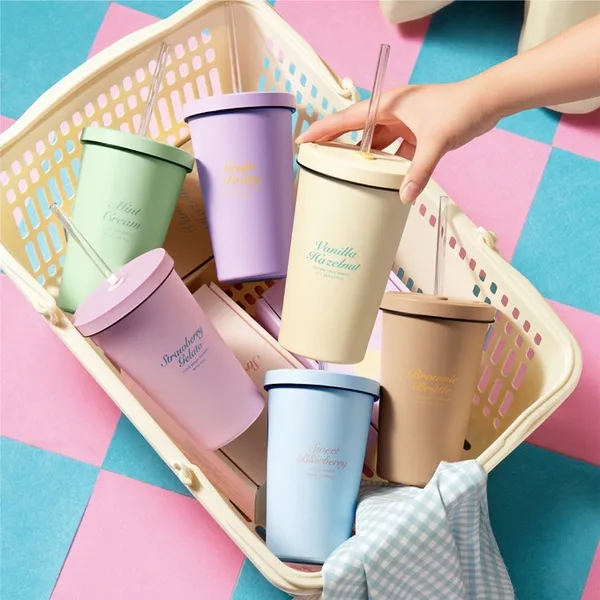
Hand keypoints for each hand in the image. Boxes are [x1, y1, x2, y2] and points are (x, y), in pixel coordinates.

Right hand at [295, 78, 499, 203]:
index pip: (346, 119)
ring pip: (375, 143)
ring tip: (346, 175)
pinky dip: (387, 164)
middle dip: (338, 146)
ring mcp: (403, 123)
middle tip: (319, 161)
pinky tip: (382, 178)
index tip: (303, 141)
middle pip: (356, 132)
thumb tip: (404, 197)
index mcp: (388, 105)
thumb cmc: (460, 108)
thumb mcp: (436, 142)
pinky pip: (394, 151)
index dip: (323, 130)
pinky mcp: (415, 133)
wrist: (487, 102)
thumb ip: (419, 171)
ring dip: (364, 158)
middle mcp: (391, 112)